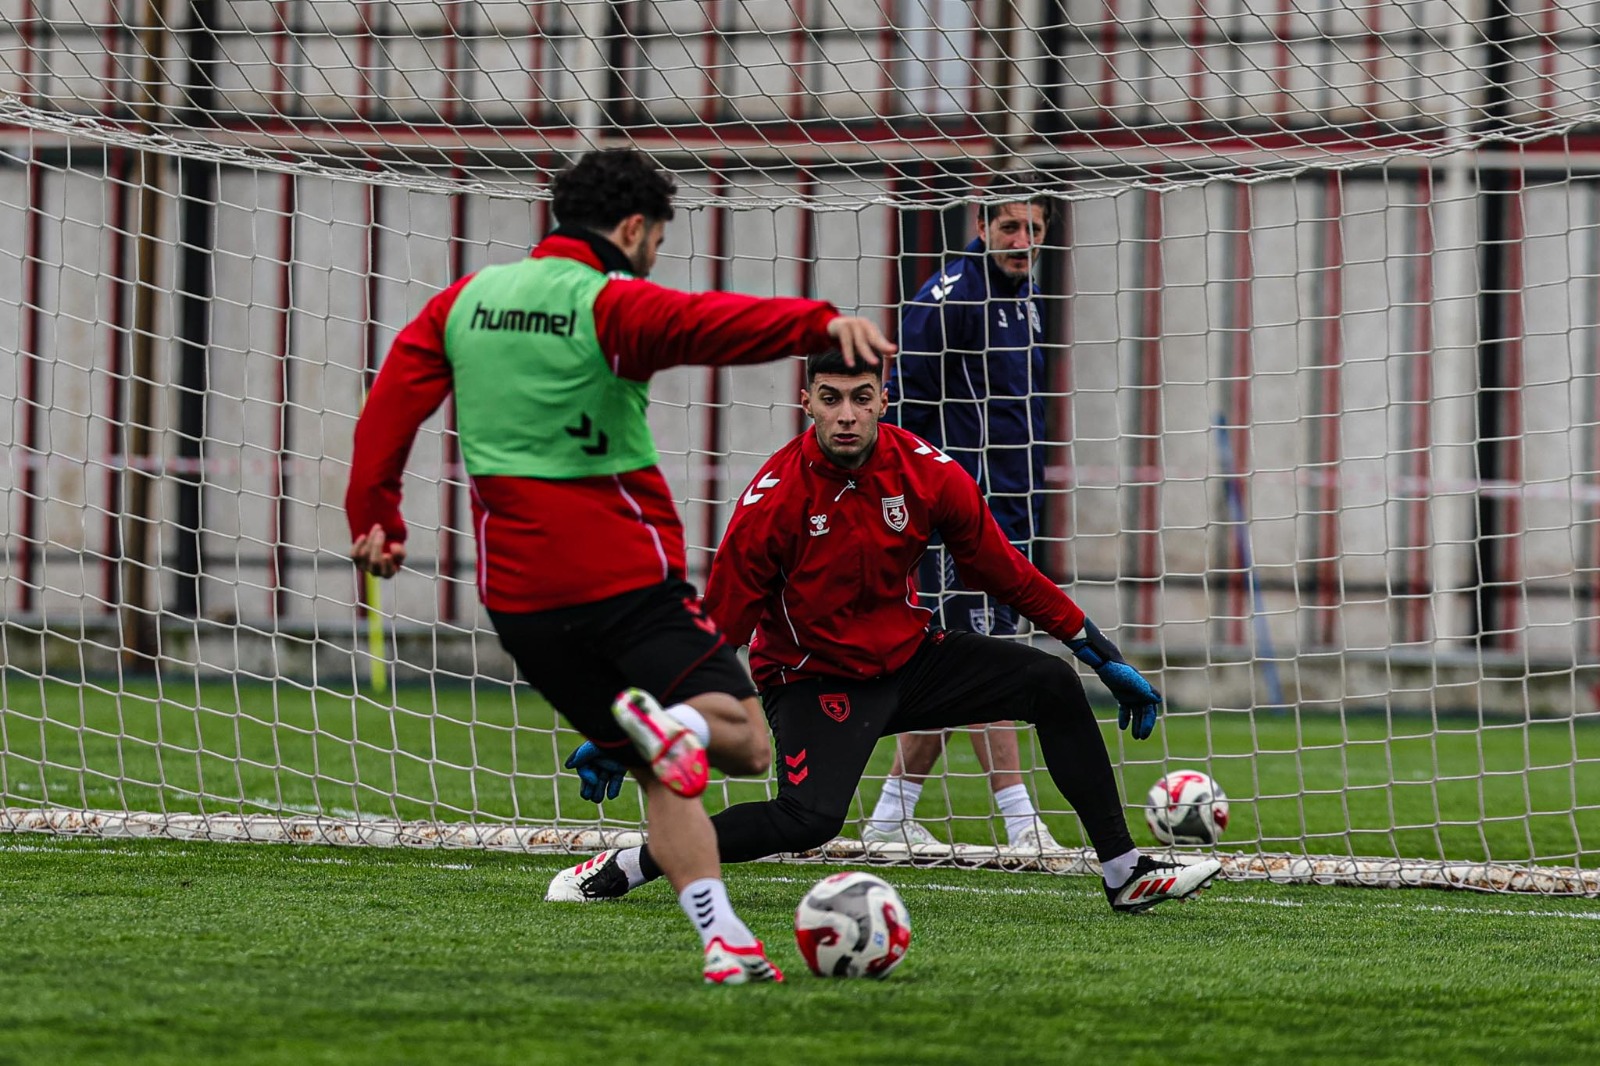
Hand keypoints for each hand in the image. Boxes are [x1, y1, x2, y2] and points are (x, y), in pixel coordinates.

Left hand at [351, 523, 405, 577]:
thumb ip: (400, 551)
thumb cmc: (392, 550)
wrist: (381, 545)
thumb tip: (393, 547)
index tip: (388, 555)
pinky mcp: (356, 561)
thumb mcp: (400, 551)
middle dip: (378, 546)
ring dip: (371, 539)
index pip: (387, 572)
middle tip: (382, 532)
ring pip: (364, 555)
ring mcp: (364, 567)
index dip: (387, 564)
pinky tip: (364, 536)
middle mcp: (375, 572)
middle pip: (375, 561)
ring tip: (377, 528)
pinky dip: (358, 544)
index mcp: (388, 573)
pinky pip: (354, 554)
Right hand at [565, 742, 626, 802]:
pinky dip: (614, 789)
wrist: (628, 739)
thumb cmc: (608, 740)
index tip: (593, 780)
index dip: (586, 777)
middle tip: (587, 797)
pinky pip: (616, 781)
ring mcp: (611, 764)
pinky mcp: (621, 768)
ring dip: (599, 790)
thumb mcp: (592, 748)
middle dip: (589, 787)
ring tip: (597, 799)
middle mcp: (599, 759)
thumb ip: (580, 756)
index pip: (583, 768)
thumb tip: (567, 765)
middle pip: (592, 777)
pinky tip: (611, 795)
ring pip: (603, 780)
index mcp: (589, 753)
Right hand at [826, 315, 896, 368]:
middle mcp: (862, 324)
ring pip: (861, 341)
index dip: (886, 344)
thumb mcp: (862, 341)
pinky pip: (846, 342)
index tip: (894, 350)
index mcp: (869, 327)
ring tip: (874, 363)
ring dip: (867, 353)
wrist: (831, 325)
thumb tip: (892, 352)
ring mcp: (852, 324)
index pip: (879, 337)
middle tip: (889, 354)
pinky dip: (848, 353)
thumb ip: (875, 345)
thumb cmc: (851, 335)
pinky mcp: (841, 326)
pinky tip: (850, 364)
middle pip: (872, 338)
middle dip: (881, 346)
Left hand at [1066, 618, 1162, 739]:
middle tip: (1140, 737)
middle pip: (1144, 712)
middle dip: (1143, 725)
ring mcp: (1130, 693)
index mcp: (1144, 690)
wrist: (1105, 661)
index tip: (1145, 733)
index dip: (1149, 721)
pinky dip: (1125, 717)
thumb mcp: (1130, 681)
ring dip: (1136, 723)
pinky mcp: (1121, 693)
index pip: (1151, 709)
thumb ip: (1143, 689)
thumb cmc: (1118, 670)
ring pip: (1136, 712)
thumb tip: (1158, 700)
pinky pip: (1125, 708)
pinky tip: (1123, 727)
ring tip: (1134, 736)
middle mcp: (1140, 692)